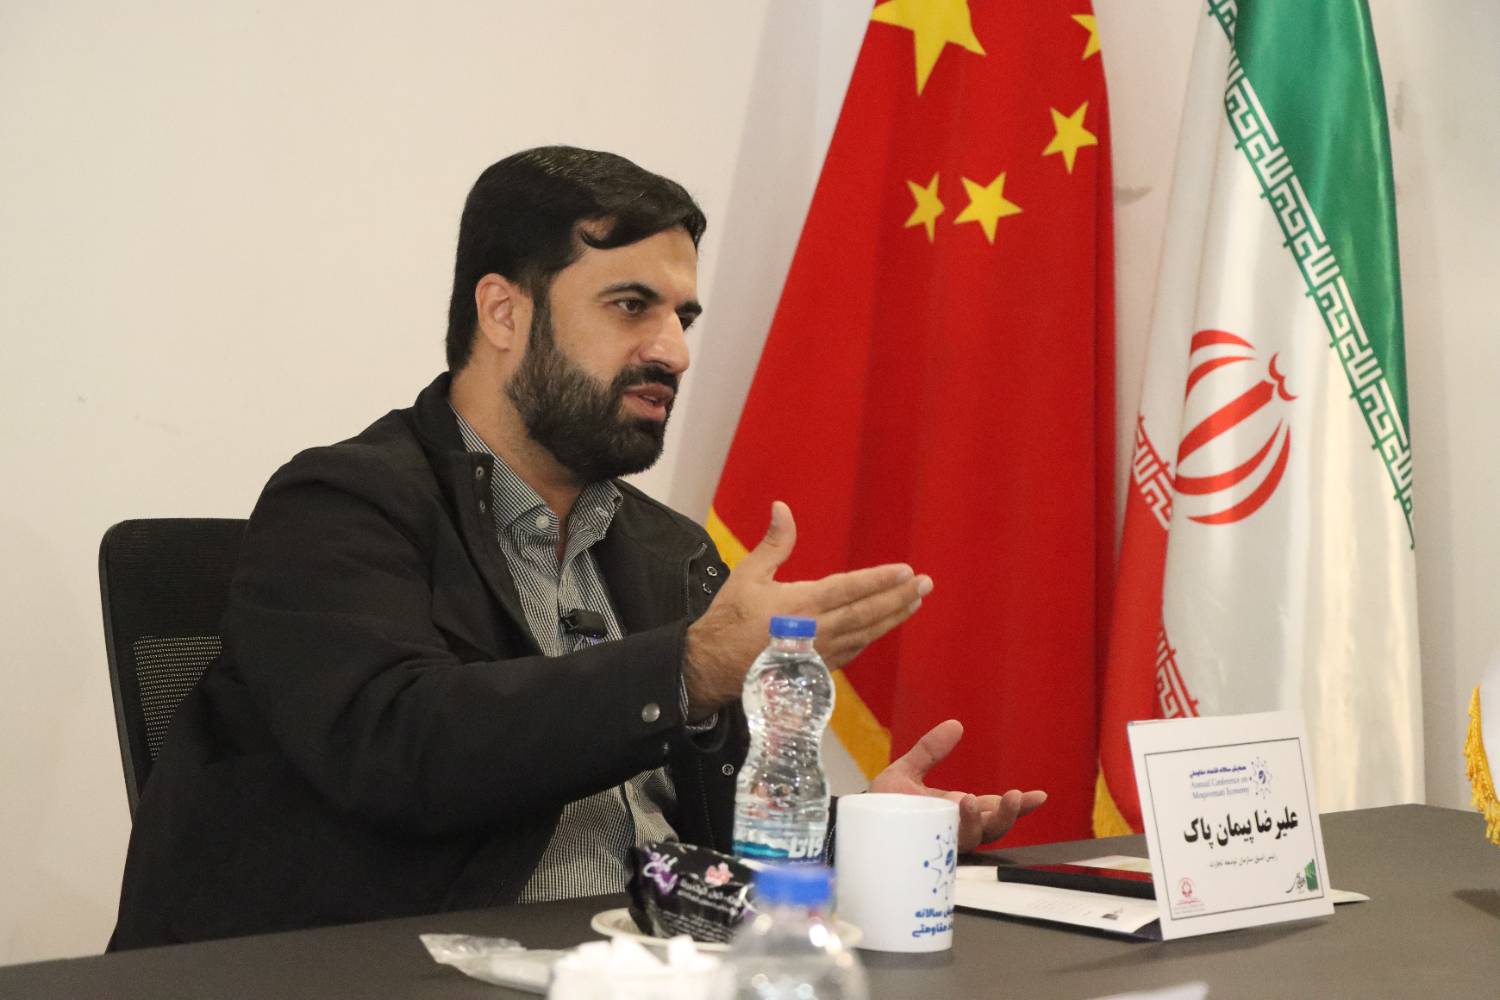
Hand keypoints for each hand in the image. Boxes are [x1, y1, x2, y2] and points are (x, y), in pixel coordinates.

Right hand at [682, 501, 931, 717]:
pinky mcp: (818, 668)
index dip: (880, 581)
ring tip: (915, 602)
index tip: (906, 571)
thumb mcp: (747, 574)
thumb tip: (782, 507)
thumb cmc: (729, 618)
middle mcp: (817, 631)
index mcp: (801, 605)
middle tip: (926, 585)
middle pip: (867, 614)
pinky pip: (853, 651)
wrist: (714, 666)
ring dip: (893, 618)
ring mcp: (820, 653)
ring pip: (866, 635)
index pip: (849, 590)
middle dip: (899, 598)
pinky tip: (884, 626)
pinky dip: (872, 637)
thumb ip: (774, 543)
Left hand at [869, 719, 1046, 851]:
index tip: (1039, 796)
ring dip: (977, 822)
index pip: (994, 811)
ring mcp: (939, 843)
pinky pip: (943, 849)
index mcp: (956, 812)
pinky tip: (952, 816)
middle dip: (1007, 816)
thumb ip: (929, 750)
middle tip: (1014, 797)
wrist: (850, 826)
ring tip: (972, 802)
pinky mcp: (923, 853)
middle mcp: (952, 830)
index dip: (1018, 806)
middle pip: (991, 830)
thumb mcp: (907, 770)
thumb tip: (955, 725)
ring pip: (970, 841)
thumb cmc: (881, 804)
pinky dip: (950, 834)